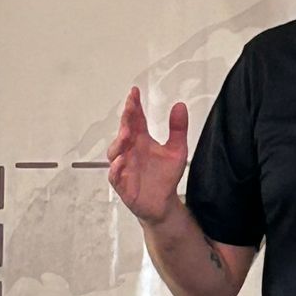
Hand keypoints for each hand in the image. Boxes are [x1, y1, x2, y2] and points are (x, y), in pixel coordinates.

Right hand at [107, 86, 188, 223]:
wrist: (162, 203)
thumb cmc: (165, 176)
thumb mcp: (177, 150)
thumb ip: (178, 129)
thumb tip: (180, 105)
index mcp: (142, 139)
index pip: (135, 119)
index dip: (134, 105)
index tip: (134, 92)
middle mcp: (130, 150)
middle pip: (124, 130)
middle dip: (126, 119)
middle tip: (130, 108)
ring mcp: (124, 165)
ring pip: (115, 151)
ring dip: (119, 142)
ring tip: (127, 134)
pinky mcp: (122, 182)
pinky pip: (115, 173)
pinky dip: (117, 167)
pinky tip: (122, 161)